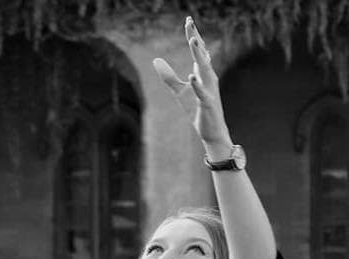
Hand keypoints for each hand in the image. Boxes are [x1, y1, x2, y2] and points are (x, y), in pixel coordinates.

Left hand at [152, 16, 232, 152]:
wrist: (210, 130)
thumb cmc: (196, 109)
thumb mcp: (178, 90)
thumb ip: (168, 76)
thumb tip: (156, 61)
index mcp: (203, 73)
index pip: (198, 50)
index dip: (193, 35)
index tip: (188, 19)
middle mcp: (209, 77)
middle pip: (202, 54)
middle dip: (195, 38)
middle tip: (190, 23)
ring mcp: (209, 90)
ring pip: (204, 69)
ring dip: (198, 54)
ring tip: (193, 40)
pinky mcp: (207, 104)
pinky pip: (202, 93)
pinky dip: (196, 84)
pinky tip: (191, 76)